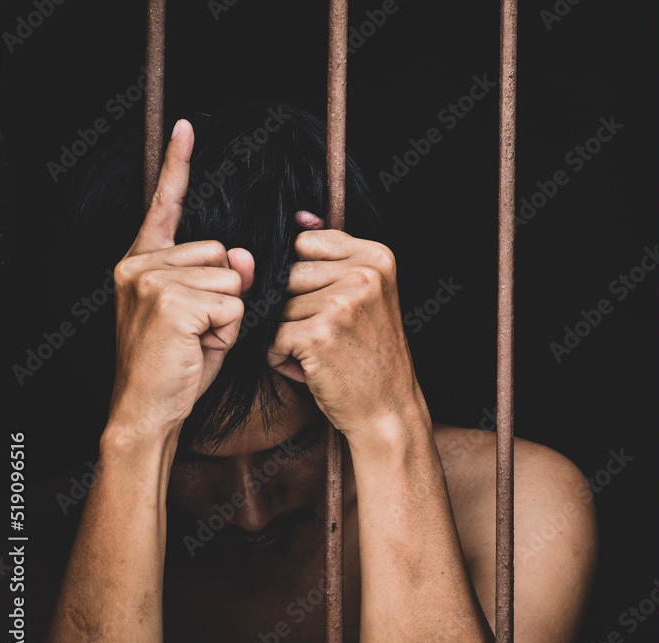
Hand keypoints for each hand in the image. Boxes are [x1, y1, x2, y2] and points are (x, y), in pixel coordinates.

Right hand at [108, 119, 254, 441]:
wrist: (148, 409)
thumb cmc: (176, 363)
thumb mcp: (203, 315)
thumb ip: (221, 278)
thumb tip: (242, 255)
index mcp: (144, 261)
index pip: (166, 205)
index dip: (179, 164)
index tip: (188, 127)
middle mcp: (141, 264)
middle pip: (223, 253)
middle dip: (227, 295)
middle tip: (199, 330)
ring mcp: (152, 280)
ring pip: (233, 280)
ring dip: (229, 316)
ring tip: (198, 340)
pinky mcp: (171, 302)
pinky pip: (233, 304)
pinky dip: (228, 331)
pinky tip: (199, 347)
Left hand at [267, 212, 423, 437]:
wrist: (387, 410)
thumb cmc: (369, 354)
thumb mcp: (364, 295)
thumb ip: (333, 255)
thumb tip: (298, 216)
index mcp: (377, 257)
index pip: (305, 244)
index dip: (303, 279)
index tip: (328, 307)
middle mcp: (363, 274)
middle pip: (288, 275)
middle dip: (293, 309)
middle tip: (327, 337)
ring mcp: (341, 303)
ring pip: (277, 306)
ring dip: (286, 334)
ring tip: (320, 353)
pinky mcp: (319, 333)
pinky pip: (272, 335)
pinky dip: (280, 357)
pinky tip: (310, 367)